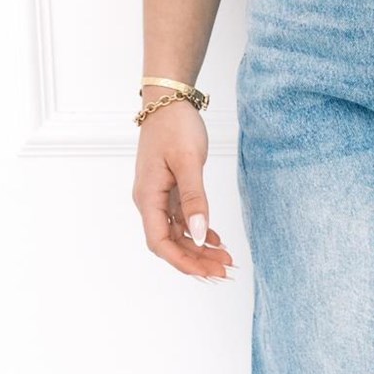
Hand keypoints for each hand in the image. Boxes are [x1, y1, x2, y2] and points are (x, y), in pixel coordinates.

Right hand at [131, 101, 235, 280]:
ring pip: (178, 234)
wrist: (169, 100)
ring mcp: (160, 197)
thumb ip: (194, 200)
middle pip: (169, 243)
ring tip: (226, 260)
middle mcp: (149, 201)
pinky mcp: (170, 190)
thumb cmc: (175, 126)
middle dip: (196, 260)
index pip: (159, 242)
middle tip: (225, 272)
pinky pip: (183, 220)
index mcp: (147, 197)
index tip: (207, 273)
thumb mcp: (188, 162)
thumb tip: (198, 236)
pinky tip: (217, 240)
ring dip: (200, 249)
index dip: (182, 262)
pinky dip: (199, 232)